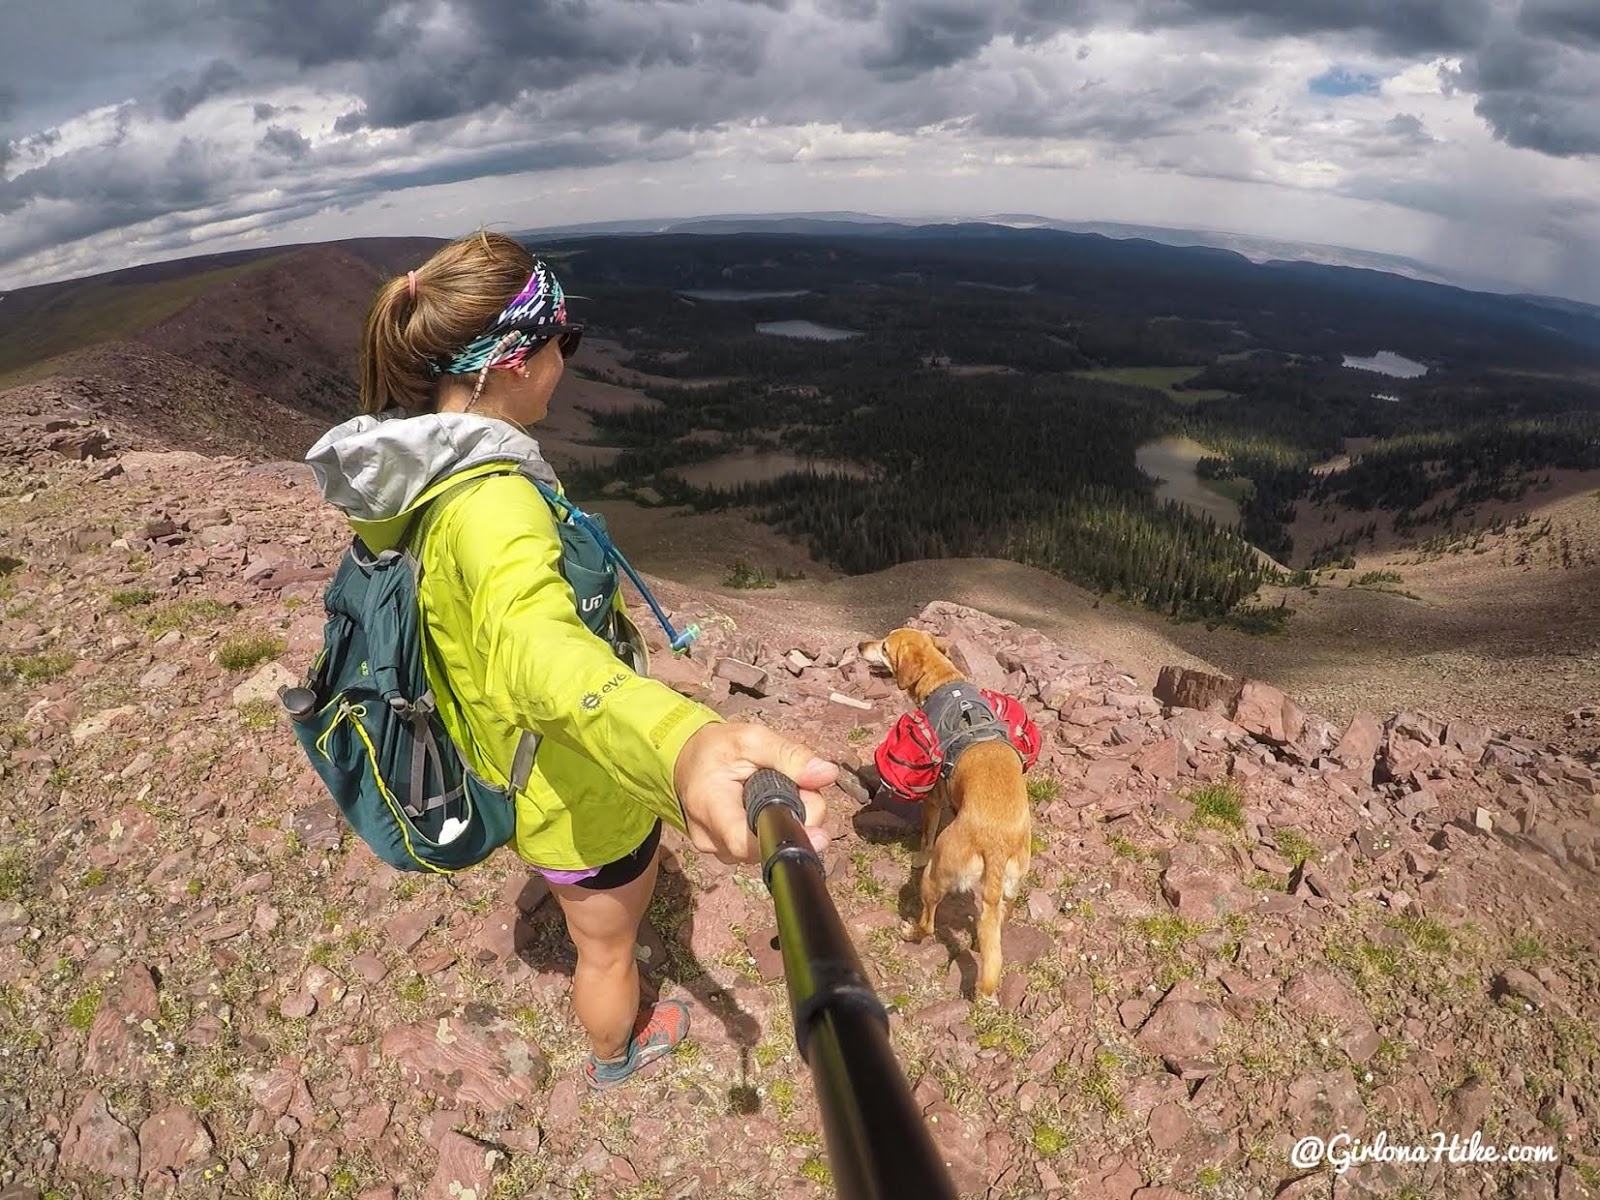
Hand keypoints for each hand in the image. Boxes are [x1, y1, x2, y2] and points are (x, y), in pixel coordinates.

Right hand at [672, 722, 837, 863]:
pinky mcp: (726, 851)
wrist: (684, 760)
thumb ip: (788, 755)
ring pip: (766, 846)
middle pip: (766, 845)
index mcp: (711, 808)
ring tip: (777, 789)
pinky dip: (771, 825)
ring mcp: (717, 849)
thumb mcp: (750, 739)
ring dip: (785, 821)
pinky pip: (758, 845)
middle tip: (801, 785)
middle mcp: (711, 839)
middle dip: (797, 819)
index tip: (820, 834)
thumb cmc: (714, 748)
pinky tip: (766, 804)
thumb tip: (826, 773)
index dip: (786, 840)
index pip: (748, 842)